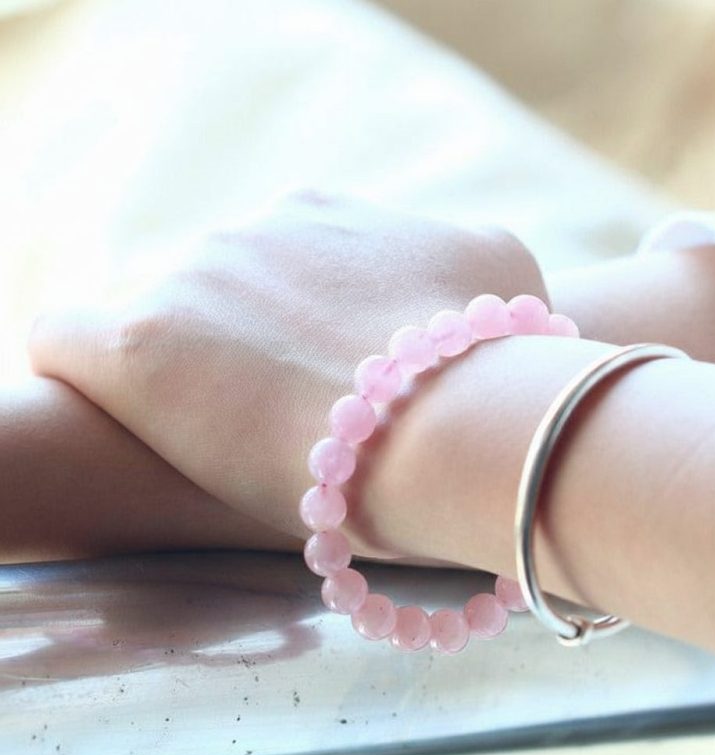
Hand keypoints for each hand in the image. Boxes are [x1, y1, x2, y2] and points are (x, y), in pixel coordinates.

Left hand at [29, 191, 548, 562]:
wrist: (452, 421)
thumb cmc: (490, 363)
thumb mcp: (503, 272)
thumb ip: (461, 256)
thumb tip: (456, 273)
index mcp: (326, 219)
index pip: (283, 265)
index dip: (295, 330)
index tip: (315, 382)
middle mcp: (250, 231)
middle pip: (218, 293)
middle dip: (244, 349)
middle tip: (278, 419)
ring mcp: (189, 279)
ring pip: (157, 317)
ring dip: (186, 369)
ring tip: (224, 433)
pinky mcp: (135, 343)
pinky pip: (70, 338)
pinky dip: (89, 371)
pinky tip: (125, 410)